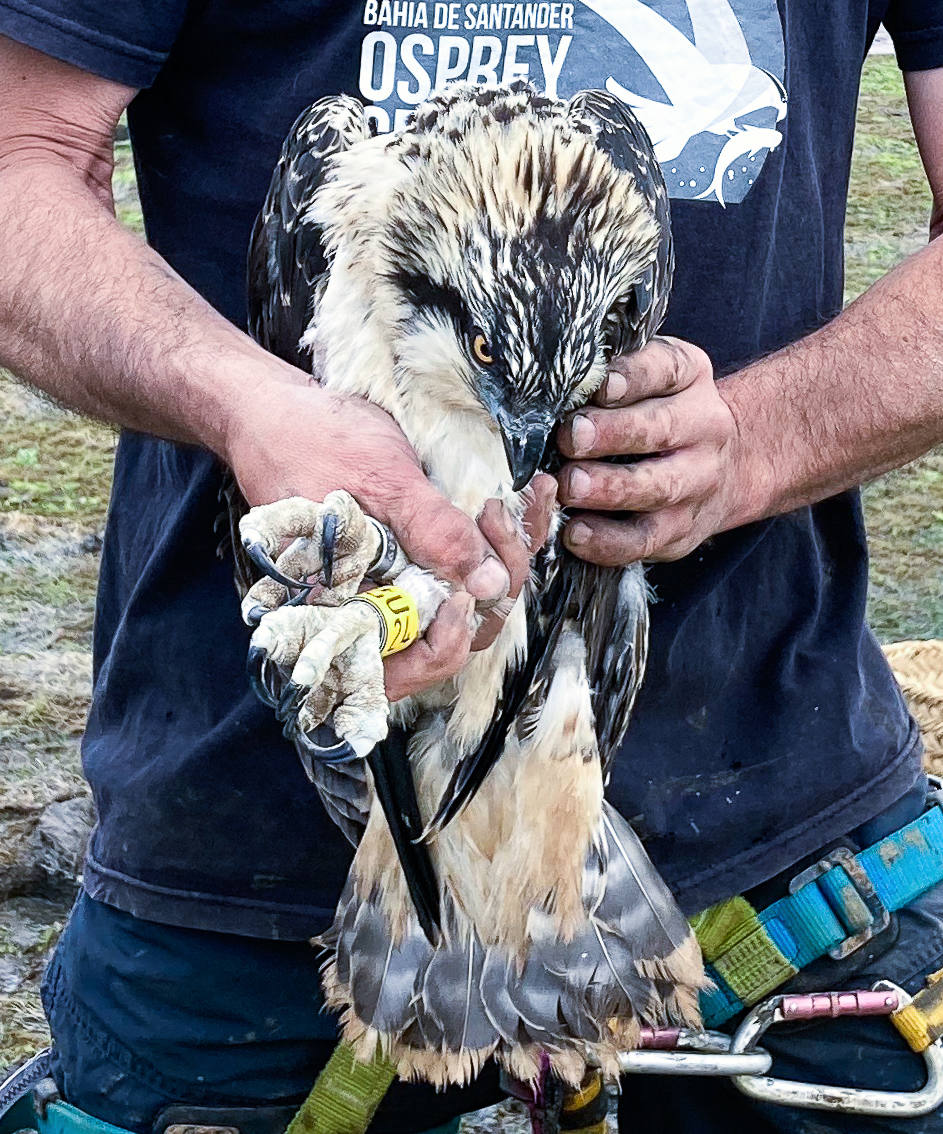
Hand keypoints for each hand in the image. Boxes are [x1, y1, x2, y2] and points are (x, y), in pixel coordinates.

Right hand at [225, 380, 553, 698]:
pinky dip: (501, 539)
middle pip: (455, 635)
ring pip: (472, 601)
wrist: (280, 412)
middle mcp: (375, 610)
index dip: (448, 640)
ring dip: (507, 557)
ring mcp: (400, 586)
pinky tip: (525, 496)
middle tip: (499, 516)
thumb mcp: (381, 479)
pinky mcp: (419, 558)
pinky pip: (471, 569)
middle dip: (496, 582)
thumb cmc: (313, 441)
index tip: (466, 590)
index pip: (411, 667)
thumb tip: (490, 585)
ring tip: (522, 500)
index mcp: (346, 613)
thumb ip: (433, 533)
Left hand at [556, 337, 740, 564]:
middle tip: (572, 438)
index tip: (601, 384)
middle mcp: (703, 428)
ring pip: (657, 488)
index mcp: (689, 379)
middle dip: (614, 434)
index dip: (633, 376)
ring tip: (570, 487)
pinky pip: (646, 539)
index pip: (665, 368)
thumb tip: (554, 378)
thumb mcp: (652, 378)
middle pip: (661, 429)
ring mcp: (698, 483)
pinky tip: (576, 534)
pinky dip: (609, 541)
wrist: (726, 467)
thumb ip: (613, 374)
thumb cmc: (659, 412)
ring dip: (609, 489)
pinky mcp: (682, 529)